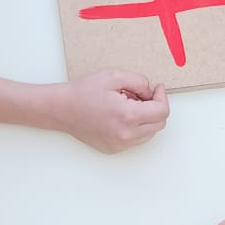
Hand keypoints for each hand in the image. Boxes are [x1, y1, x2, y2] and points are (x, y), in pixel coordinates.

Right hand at [51, 69, 168, 150]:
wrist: (62, 109)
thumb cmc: (84, 92)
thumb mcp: (115, 76)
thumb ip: (140, 81)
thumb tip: (151, 92)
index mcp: (128, 116)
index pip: (162, 111)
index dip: (162, 97)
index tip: (157, 88)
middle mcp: (126, 135)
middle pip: (159, 124)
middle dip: (156, 107)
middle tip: (142, 95)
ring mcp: (120, 145)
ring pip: (149, 133)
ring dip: (146, 118)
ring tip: (128, 105)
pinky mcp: (114, 149)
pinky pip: (136, 139)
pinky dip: (135, 127)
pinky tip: (121, 115)